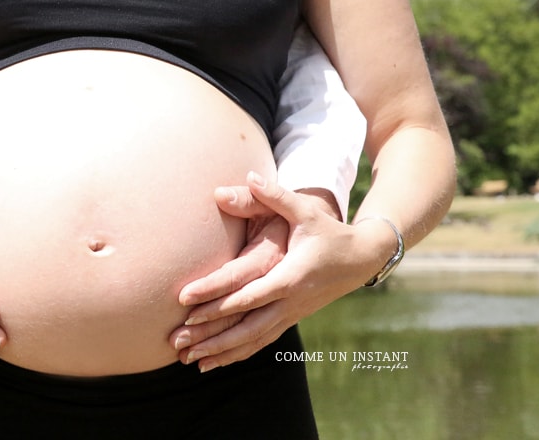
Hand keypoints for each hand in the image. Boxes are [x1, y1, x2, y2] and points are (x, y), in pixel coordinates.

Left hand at [170, 172, 381, 372]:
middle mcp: (289, 301)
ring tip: (189, 361)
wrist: (361, 258)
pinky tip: (213, 363)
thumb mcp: (304, 210)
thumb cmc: (328, 231)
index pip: (248, 293)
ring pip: (252, 340)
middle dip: (210, 334)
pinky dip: (237, 354)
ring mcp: (291, 314)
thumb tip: (248, 175)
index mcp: (290, 276)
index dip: (217, 300)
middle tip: (177, 341)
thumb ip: (274, 196)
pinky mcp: (290, 318)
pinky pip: (260, 342)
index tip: (187, 304)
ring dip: (220, 352)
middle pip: (245, 325)